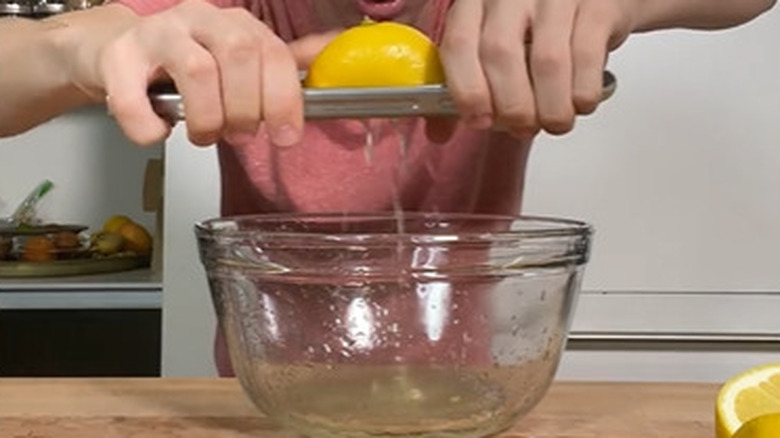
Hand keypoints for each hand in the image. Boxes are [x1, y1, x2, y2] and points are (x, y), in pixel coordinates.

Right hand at [80, 0, 332, 145]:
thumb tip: (330, 52)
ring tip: (204, 135)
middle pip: (238, 54)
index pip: (273, 53)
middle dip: (246, 107)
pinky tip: (158, 132)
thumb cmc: (187, 65)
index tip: (286, 136)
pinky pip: (134, 95)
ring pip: (197, 70)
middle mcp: (199, 19)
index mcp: (235, 23)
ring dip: (207, 118)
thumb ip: (279, 64)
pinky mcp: (117, 58)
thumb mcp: (239, 64)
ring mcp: (156, 34)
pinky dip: (149, 125)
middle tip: (239, 136)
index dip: (284, 99)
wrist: (119, 56)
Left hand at [438, 0, 638, 138]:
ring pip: (547, 61)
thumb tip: (438, 132)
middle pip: (500, 54)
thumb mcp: (498, 42)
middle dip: (511, 105)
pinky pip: (586, 56)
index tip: (479, 120)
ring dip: (550, 107)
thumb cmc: (540, 23)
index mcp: (476, 1)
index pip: (458, 43)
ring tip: (554, 122)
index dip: (466, 89)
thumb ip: (468, 83)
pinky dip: (582, 91)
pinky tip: (579, 102)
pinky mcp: (597, 3)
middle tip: (521, 127)